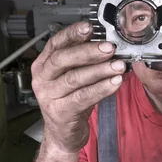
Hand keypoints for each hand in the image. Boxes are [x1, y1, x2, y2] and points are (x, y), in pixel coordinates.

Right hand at [31, 21, 125, 152]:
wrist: (64, 134)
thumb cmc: (71, 102)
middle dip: (89, 52)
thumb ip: (85, 61)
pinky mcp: (60, 112)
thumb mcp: (74, 77)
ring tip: (118, 65)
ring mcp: (48, 96)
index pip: (56, 43)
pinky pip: (83, 97)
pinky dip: (101, 89)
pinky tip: (115, 83)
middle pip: (64, 59)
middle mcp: (42, 79)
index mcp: (44, 65)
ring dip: (100, 70)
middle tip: (109, 47)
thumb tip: (109, 44)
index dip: (72, 34)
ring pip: (75, 78)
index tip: (89, 27)